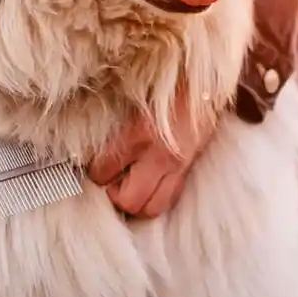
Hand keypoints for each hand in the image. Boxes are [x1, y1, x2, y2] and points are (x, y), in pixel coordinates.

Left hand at [87, 93, 221, 218]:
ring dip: (136, 204)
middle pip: (127, 201)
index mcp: (138, 135)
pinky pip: (169, 201)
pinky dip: (155, 200)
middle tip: (112, 183)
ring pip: (150, 209)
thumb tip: (93, 150)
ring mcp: (176, 168)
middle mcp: (157, 157)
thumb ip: (114, 127)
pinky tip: (149, 187)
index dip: (94, 173)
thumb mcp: (132, 102)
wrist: (204, 88)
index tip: (95, 166)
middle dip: (115, 197)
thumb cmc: (165, 91)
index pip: (102, 172)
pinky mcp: (187, 172)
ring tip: (131, 188)